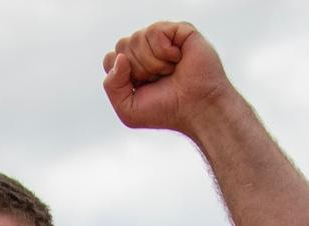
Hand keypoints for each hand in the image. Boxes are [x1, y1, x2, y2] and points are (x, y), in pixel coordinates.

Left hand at [102, 20, 229, 133]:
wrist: (197, 108)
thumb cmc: (165, 111)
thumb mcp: (127, 110)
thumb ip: (111, 86)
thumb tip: (119, 57)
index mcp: (131, 68)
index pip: (111, 58)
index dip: (122, 75)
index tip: (140, 88)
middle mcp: (145, 51)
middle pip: (122, 46)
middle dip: (138, 69)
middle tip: (158, 80)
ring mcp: (161, 39)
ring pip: (136, 38)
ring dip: (152, 63)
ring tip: (169, 71)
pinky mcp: (177, 30)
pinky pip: (154, 31)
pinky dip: (164, 51)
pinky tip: (177, 59)